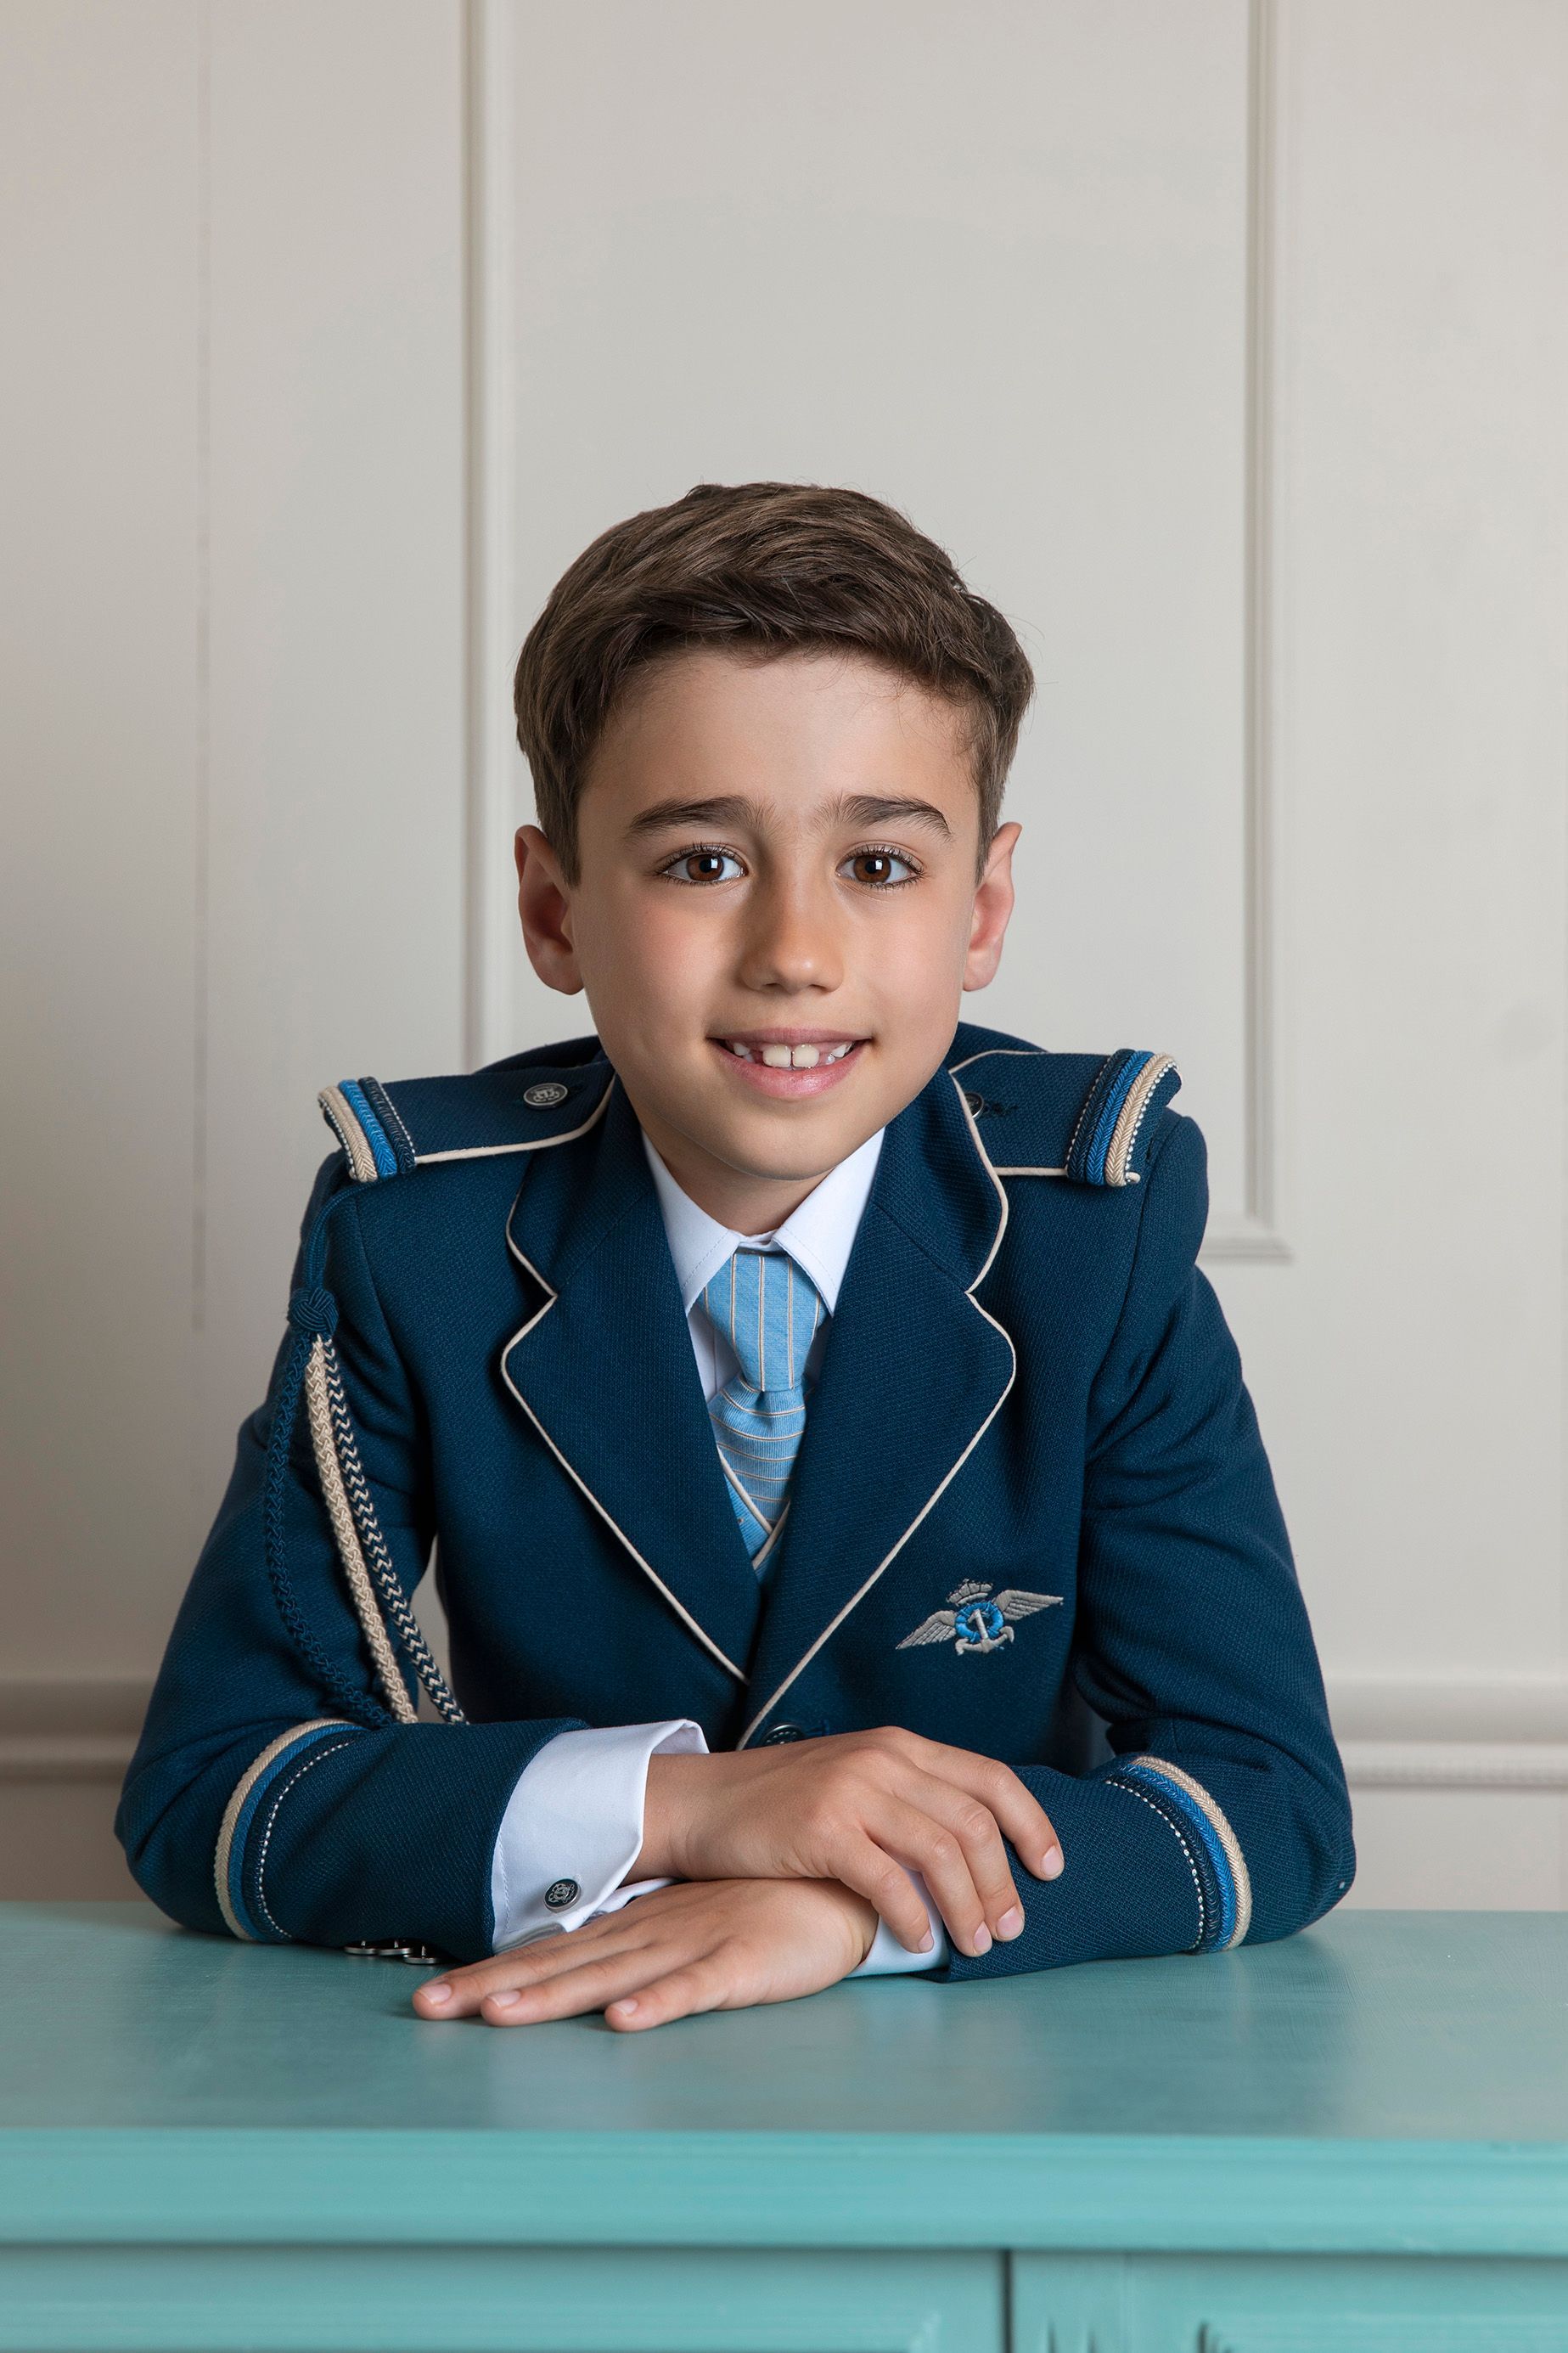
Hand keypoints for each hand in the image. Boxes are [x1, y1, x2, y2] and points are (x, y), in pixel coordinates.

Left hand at [412, 1878, 878, 2030]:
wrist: (836, 1883)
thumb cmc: (757, 1908)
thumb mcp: (685, 1927)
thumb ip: (636, 1950)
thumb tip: (578, 1976)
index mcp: (634, 1930)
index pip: (549, 1955)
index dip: (488, 1975)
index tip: (429, 1998)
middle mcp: (649, 1936)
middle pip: (560, 1967)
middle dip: (492, 1989)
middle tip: (427, 2009)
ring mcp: (693, 1946)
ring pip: (611, 1977)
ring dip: (555, 1996)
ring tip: (498, 2015)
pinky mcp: (740, 1963)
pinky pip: (694, 1987)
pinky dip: (658, 2002)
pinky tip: (624, 2020)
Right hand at [637, 1726, 1062, 1960]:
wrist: (704, 1803)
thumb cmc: (783, 1803)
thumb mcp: (855, 1779)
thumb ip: (909, 1799)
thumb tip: (973, 1849)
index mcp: (900, 1745)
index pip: (990, 1777)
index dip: (1032, 1823)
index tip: (1051, 1869)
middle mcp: (884, 1760)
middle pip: (974, 1821)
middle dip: (1004, 1882)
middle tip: (1012, 1928)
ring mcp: (853, 1792)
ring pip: (941, 1852)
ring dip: (969, 1906)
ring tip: (977, 1945)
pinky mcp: (822, 1830)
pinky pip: (888, 1880)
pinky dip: (914, 1916)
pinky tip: (921, 1941)